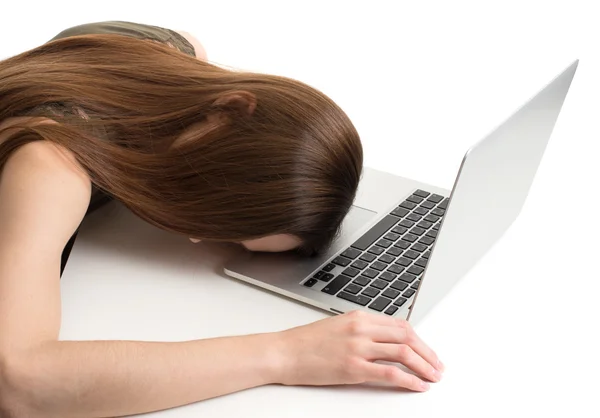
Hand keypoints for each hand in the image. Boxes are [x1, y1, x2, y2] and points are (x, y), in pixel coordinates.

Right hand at [275, 310, 442, 390]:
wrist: (283, 352)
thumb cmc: (305, 342)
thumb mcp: (337, 327)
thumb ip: (362, 331)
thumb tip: (385, 341)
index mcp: (359, 317)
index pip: (400, 325)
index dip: (419, 340)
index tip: (427, 351)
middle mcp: (361, 328)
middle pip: (407, 337)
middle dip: (427, 353)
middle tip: (437, 366)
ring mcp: (358, 347)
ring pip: (403, 353)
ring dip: (424, 366)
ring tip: (433, 377)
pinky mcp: (353, 367)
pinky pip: (390, 373)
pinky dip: (409, 380)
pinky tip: (417, 385)